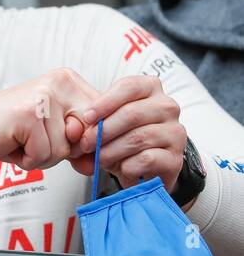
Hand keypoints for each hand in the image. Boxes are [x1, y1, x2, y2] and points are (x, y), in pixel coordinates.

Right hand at [0, 68, 99, 169]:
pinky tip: (12, 145)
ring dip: (41, 157)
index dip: (85, 142)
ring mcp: (43, 97)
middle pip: (87, 137)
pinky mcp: (28, 114)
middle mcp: (59, 82)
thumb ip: (81, 145)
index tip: (59, 139)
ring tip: (20, 140)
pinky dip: (27, 161)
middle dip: (62, 149)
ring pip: (64, 150)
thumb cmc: (9, 132)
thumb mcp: (53, 134)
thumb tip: (96, 164)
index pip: (103, 120)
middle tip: (34, 138)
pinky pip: (44, 155)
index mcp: (69, 81)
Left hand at [69, 75, 185, 192]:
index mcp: (150, 89)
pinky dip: (127, 165)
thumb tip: (78, 125)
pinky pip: (147, 159)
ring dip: (111, 150)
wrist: (140, 168)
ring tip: (99, 157)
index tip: (86, 117)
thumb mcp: (105, 122)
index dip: (105, 102)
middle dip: (104, 130)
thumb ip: (94, 118)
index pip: (129, 86)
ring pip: (138, 138)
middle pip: (133, 114)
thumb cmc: (119, 137)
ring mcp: (175, 133)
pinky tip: (121, 168)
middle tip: (86, 143)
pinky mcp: (176, 159)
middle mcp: (167, 107)